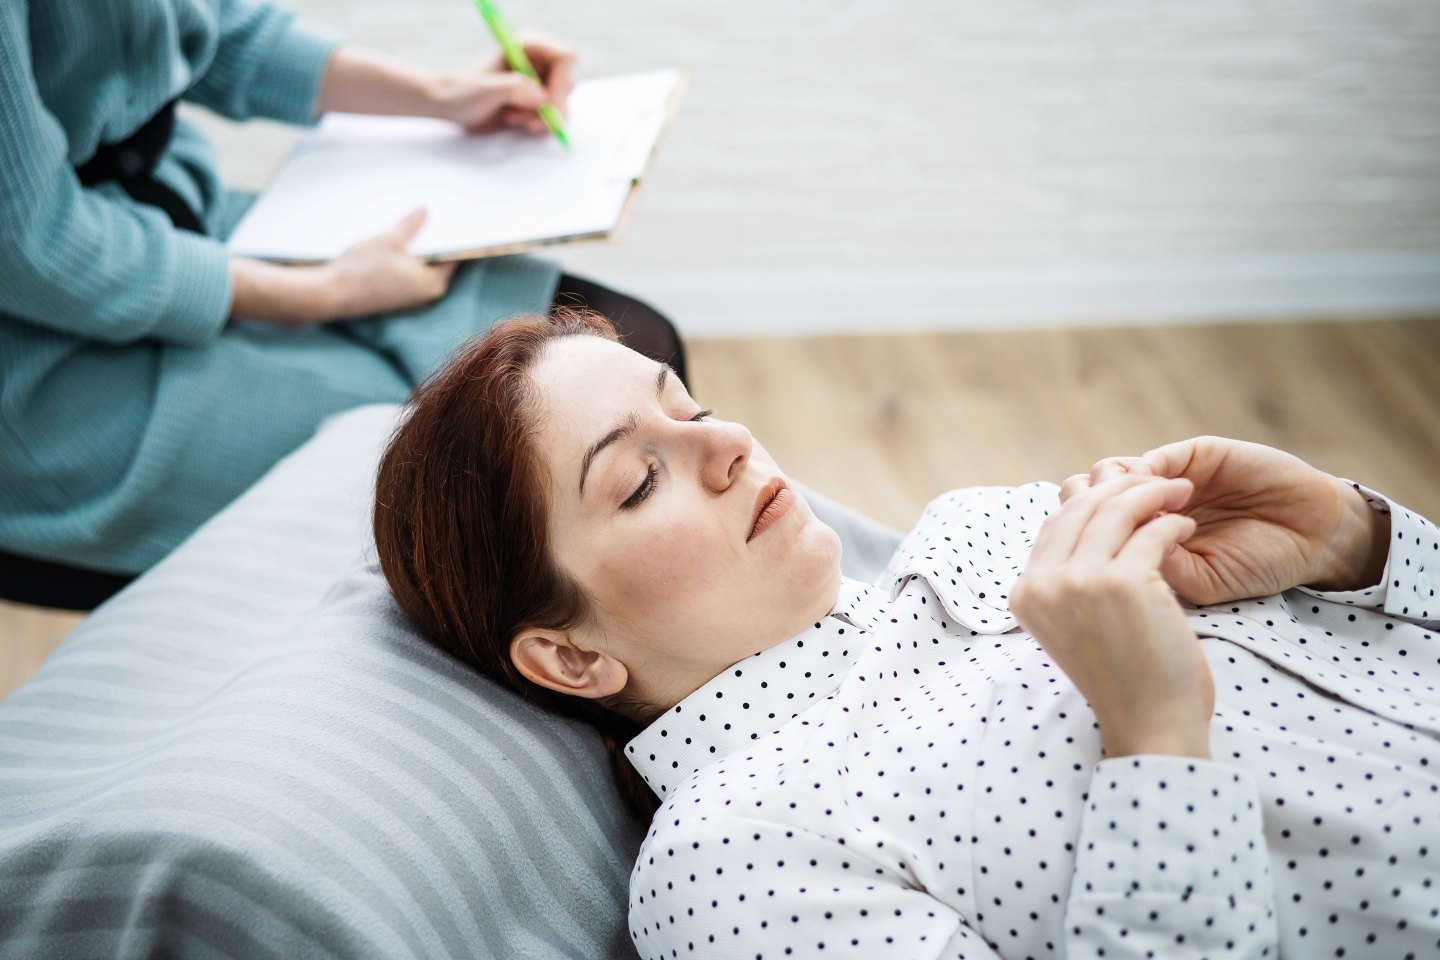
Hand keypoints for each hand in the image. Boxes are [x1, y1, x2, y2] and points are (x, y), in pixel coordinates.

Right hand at [322, 208, 456, 318]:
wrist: (332, 294)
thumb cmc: (361, 270)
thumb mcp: (389, 240)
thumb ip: (411, 225)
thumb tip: (424, 211)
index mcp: (433, 283)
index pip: (455, 256)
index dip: (455, 235)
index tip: (455, 219)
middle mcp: (428, 296)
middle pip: (439, 262)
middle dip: (436, 240)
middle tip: (435, 216)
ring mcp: (413, 300)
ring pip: (424, 269)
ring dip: (421, 251)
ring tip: (416, 227)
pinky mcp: (398, 300)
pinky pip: (411, 277)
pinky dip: (409, 262)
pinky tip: (401, 245)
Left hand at [435, 33, 576, 133]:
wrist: (451, 106)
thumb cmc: (463, 92)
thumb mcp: (486, 90)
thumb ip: (514, 89)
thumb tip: (542, 98)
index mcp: (529, 46)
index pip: (566, 57)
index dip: (563, 82)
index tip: (549, 104)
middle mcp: (538, 61)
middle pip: (568, 83)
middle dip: (551, 106)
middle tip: (528, 118)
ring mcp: (540, 82)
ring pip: (563, 104)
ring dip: (542, 118)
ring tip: (514, 118)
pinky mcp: (537, 102)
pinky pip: (555, 117)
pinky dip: (539, 125)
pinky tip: (516, 122)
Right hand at [1011, 474, 1213, 758]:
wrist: (1150, 723)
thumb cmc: (1122, 676)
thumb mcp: (1073, 624)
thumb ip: (1067, 580)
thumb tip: (1084, 523)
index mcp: (1025, 594)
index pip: (1054, 525)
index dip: (1090, 501)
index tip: (1123, 494)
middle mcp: (1044, 584)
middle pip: (1080, 508)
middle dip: (1122, 487)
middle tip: (1159, 481)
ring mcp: (1080, 582)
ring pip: (1114, 511)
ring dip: (1151, 493)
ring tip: (1179, 493)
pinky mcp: (1123, 583)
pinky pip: (1151, 531)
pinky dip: (1172, 522)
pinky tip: (1185, 525)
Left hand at [1060, 437, 1390, 602]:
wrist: (1313, 539)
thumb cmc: (1257, 567)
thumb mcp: (1200, 581)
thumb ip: (1155, 565)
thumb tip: (1107, 551)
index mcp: (1135, 541)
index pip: (1085, 535)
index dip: (1079, 543)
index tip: (1091, 564)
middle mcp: (1142, 507)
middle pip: (1084, 500)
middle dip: (1088, 516)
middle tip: (1110, 536)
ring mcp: (1164, 478)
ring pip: (1108, 473)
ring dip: (1116, 494)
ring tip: (1146, 517)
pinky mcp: (1192, 455)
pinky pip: (1154, 458)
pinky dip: (1150, 475)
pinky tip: (1172, 496)